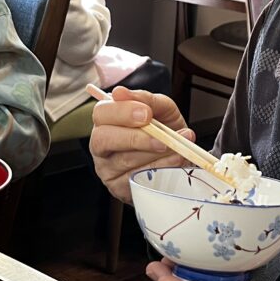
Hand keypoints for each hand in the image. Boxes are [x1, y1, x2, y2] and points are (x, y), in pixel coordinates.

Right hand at [89, 86, 194, 201]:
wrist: (179, 156)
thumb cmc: (164, 130)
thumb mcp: (161, 110)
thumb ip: (146, 99)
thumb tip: (122, 92)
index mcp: (106, 121)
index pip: (101, 113)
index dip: (122, 112)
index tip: (146, 113)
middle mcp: (100, 145)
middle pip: (103, 139)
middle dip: (135, 138)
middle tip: (162, 139)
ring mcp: (107, 169)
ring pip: (125, 160)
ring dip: (155, 154)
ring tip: (178, 147)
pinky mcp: (118, 188)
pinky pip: (138, 178)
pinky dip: (161, 168)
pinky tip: (175, 160)